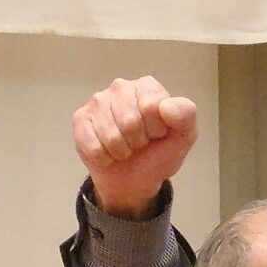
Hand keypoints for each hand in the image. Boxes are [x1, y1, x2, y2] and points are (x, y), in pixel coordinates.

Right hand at [71, 77, 198, 217]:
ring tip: (125, 147)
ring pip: (111, 136)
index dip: (156, 129)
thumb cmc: (158, 153)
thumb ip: (186, 116)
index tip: (157, 134)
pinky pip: (93, 146)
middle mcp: (120, 87)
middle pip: (129, 122)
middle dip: (138, 141)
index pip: (151, 108)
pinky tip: (108, 152)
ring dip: (121, 151)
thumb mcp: (183, 137)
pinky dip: (104, 158)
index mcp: (147, 86)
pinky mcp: (80, 119)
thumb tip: (166, 106)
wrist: (135, 179)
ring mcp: (97, 102)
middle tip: (139, 143)